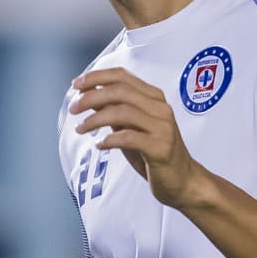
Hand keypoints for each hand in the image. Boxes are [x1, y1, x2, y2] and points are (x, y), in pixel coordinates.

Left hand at [70, 67, 206, 208]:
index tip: (76, 84)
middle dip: (91, 97)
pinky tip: (99, 145)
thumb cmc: (154, 152)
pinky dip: (109, 140)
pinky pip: (129, 138)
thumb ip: (113, 110)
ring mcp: (163, 128)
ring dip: (95, 119)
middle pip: (120, 91)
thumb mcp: (130, 127)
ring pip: (123, 112)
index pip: (122, 76)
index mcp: (153, 98)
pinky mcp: (160, 148)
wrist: (183, 181)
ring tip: (80, 128)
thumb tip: (87, 95)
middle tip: (73, 108)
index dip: (97, 77)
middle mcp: (160, 109)